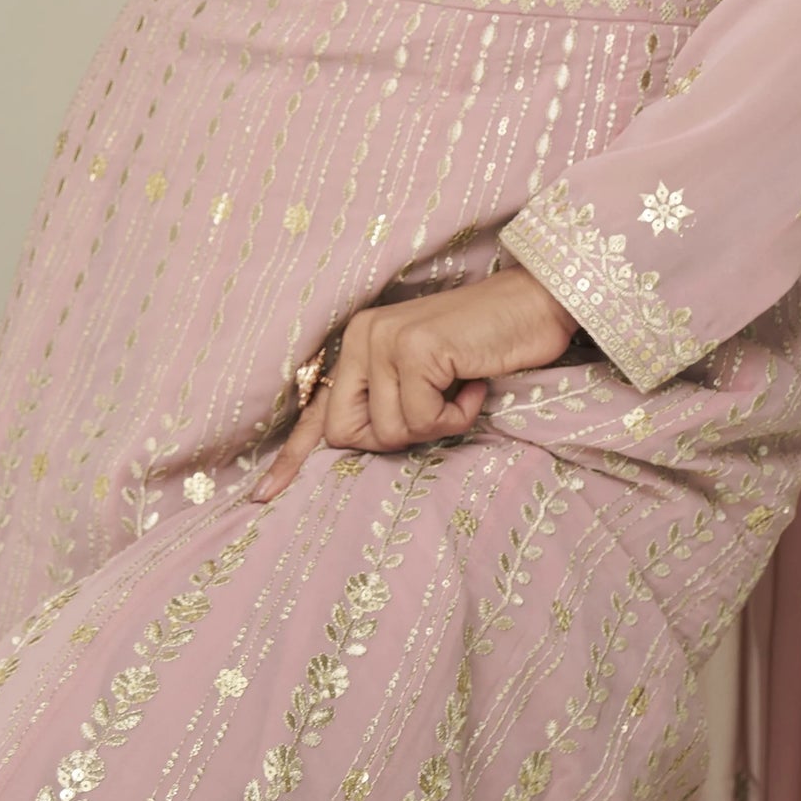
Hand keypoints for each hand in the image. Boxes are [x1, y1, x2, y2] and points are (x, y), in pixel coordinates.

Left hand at [247, 264, 580, 502]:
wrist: (537, 305)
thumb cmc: (487, 346)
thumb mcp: (428, 377)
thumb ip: (389, 404)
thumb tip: (351, 449)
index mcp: (359, 340)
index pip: (319, 410)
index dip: (293, 458)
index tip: (262, 495)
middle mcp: (363, 334)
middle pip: (347, 434)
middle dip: (396, 436)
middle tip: (438, 403)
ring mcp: (386, 340)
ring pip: (390, 434)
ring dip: (436, 423)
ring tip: (462, 384)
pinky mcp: (415, 350)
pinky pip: (423, 420)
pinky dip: (457, 414)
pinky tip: (474, 379)